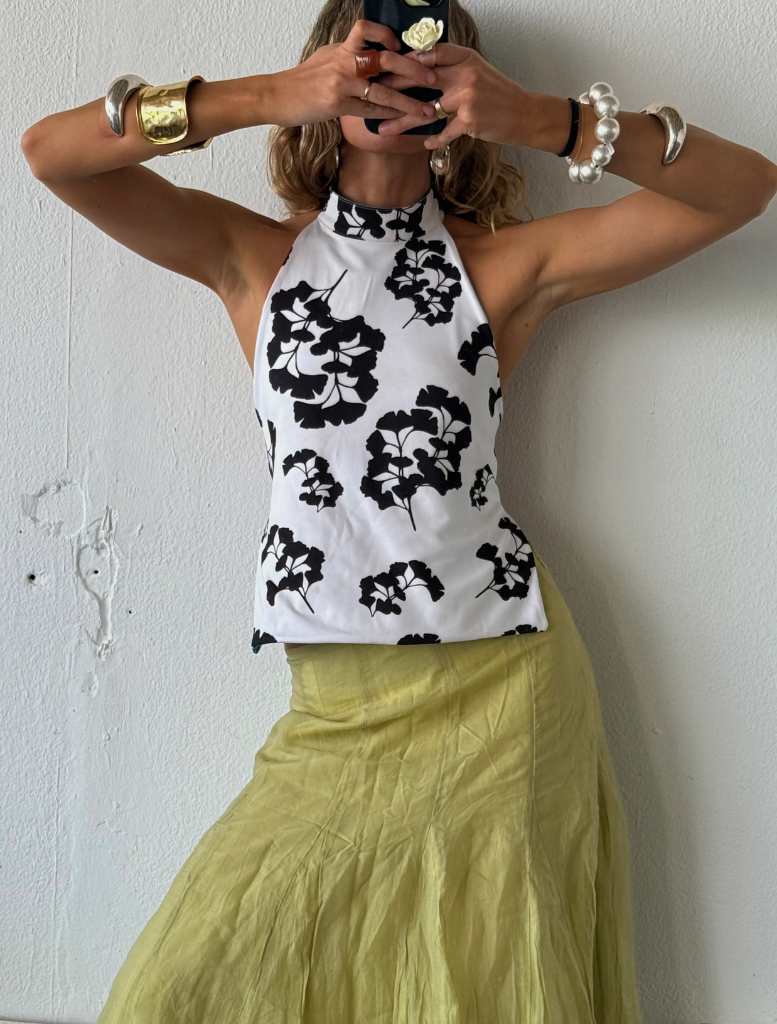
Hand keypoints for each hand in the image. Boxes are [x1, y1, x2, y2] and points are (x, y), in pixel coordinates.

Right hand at [271, 19, 440, 126]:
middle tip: (431, 77)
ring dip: (408, 102)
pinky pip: (369, 111)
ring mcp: (342, 83)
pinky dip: (387, 116)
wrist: (278, 96)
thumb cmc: (303, 81)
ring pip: (383, 91)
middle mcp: (344, 62)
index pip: (367, 30)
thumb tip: (368, 55)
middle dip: (413, 69)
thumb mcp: (326, 59)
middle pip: (386, 59)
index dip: (387, 35)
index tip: (401, 46)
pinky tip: (400, 120)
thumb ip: (348, 56)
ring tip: (426, 110)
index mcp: (342, 48)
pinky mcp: (337, 104)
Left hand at [376, 42, 533, 146]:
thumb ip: (454, 69)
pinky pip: (443, 132)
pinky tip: (424, 144)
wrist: (526, 115)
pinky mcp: (469, 122)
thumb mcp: (479, 72)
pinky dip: (434, 140)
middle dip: (394, 88)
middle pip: (420, 80)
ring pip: (426, 111)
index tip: (387, 66)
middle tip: (372, 95)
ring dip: (402, 122)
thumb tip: (423, 68)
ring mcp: (466, 99)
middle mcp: (464, 75)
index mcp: (465, 59)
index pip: (430, 54)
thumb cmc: (501, 95)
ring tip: (383, 129)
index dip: (407, 60)